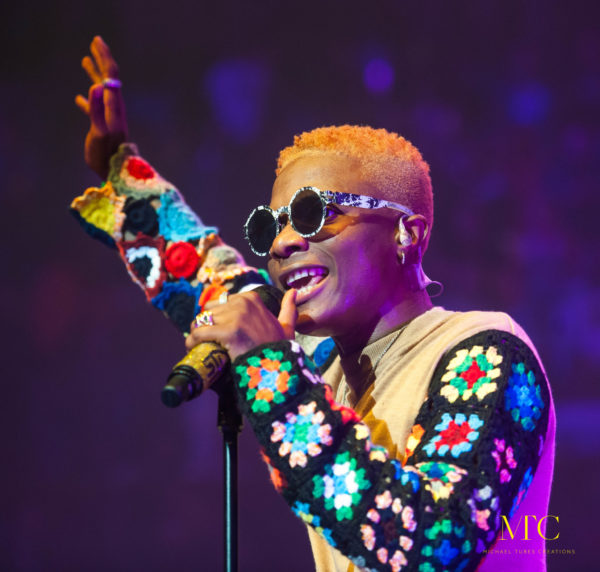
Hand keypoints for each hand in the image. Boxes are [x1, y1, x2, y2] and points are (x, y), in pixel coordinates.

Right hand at [75, 36, 127, 179]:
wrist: (116, 175)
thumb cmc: (106, 156)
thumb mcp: (100, 132)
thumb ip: (97, 110)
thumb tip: (95, 86)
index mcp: (114, 106)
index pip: (111, 76)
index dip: (104, 57)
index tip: (97, 41)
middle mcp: (114, 109)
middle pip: (109, 79)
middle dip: (101, 60)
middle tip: (94, 41)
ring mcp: (109, 118)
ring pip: (101, 91)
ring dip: (94, 74)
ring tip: (85, 60)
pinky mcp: (103, 129)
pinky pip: (94, 109)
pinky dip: (87, 100)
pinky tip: (78, 98)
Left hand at [185, 289, 297, 360]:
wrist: (276, 368)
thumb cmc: (279, 350)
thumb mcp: (287, 327)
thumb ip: (288, 309)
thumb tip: (293, 292)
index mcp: (252, 298)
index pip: (220, 303)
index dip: (216, 318)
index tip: (215, 331)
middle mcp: (243, 303)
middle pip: (209, 311)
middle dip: (204, 325)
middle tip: (205, 340)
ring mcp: (236, 316)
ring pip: (202, 321)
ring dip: (196, 333)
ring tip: (197, 344)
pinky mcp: (228, 331)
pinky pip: (200, 333)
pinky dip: (192, 341)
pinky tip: (192, 347)